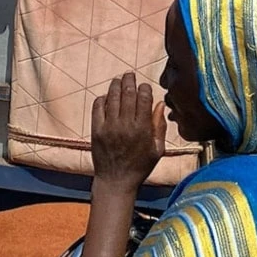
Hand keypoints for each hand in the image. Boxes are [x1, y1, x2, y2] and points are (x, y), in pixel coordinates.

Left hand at [91, 72, 166, 190]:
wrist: (116, 181)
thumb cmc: (140, 166)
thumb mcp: (157, 149)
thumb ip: (160, 125)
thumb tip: (160, 103)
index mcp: (143, 129)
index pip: (144, 98)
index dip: (144, 88)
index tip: (144, 86)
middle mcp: (126, 125)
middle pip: (127, 93)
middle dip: (129, 81)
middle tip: (130, 74)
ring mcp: (109, 127)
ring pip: (112, 97)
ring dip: (116, 85)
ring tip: (119, 80)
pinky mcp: (97, 130)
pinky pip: (98, 107)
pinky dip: (102, 98)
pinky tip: (107, 96)